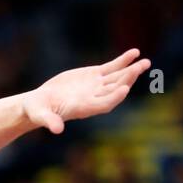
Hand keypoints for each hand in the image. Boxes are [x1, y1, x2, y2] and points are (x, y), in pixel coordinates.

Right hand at [23, 49, 151, 133]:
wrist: (39, 103)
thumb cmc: (38, 111)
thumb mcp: (41, 115)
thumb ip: (49, 121)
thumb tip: (57, 130)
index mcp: (84, 108)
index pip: (104, 104)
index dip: (115, 97)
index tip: (125, 89)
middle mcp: (94, 98)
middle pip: (115, 89)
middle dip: (128, 79)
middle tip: (139, 68)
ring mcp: (96, 86)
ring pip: (118, 77)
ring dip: (132, 69)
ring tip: (144, 62)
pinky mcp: (95, 75)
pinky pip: (113, 67)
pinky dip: (123, 61)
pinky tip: (135, 53)